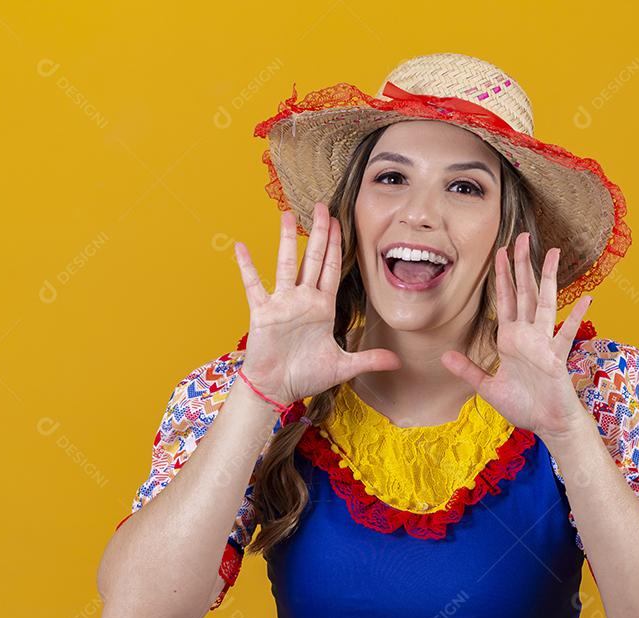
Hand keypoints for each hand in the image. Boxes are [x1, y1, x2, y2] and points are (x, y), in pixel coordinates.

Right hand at [233, 202, 401, 406]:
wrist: (276, 389)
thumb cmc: (305, 376)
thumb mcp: (342, 367)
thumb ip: (368, 360)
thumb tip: (397, 362)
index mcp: (322, 308)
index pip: (331, 269)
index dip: (336, 246)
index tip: (339, 223)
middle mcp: (302, 300)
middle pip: (312, 259)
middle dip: (318, 233)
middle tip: (321, 207)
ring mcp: (281, 303)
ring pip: (286, 264)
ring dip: (286, 240)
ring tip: (287, 215)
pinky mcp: (263, 312)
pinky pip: (254, 285)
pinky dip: (247, 266)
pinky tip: (241, 247)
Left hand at [440, 232, 592, 439]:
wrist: (547, 424)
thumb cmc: (523, 406)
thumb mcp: (488, 387)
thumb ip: (468, 370)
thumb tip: (445, 356)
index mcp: (511, 339)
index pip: (505, 300)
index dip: (503, 277)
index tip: (500, 253)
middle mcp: (528, 335)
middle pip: (524, 292)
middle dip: (522, 265)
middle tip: (521, 237)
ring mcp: (544, 343)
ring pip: (545, 302)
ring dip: (548, 278)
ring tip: (552, 252)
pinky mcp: (556, 357)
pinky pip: (567, 333)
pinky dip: (576, 317)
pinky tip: (586, 299)